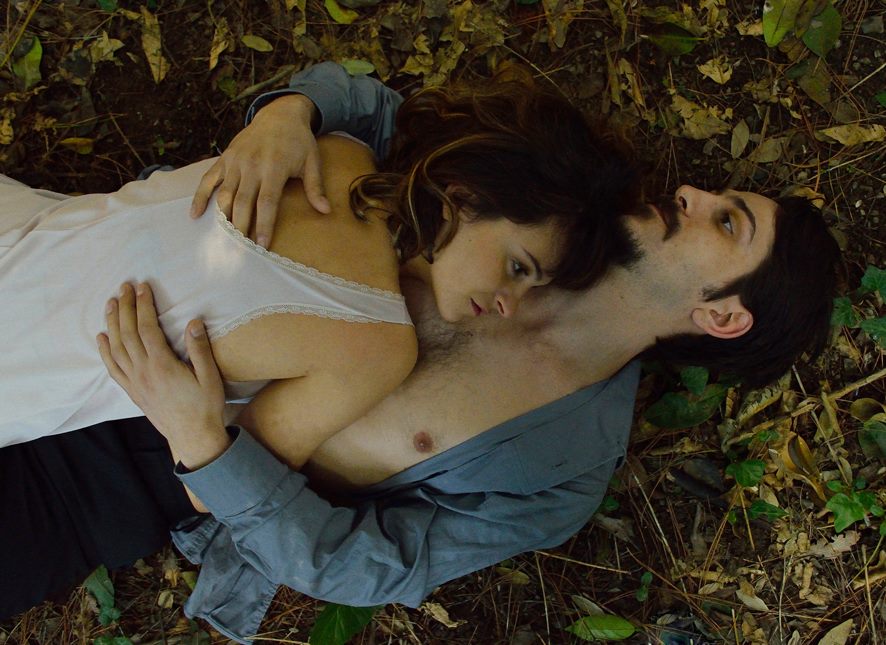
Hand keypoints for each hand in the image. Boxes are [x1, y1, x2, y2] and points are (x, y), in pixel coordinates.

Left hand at [97, 283, 229, 468]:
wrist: (192, 437)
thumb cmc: (205, 406)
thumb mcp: (210, 377)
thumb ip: (200, 349)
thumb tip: (193, 322)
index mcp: (162, 366)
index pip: (147, 328)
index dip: (144, 306)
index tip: (142, 288)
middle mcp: (143, 372)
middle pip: (128, 333)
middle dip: (126, 308)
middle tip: (124, 287)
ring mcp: (135, 382)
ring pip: (117, 348)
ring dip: (112, 323)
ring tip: (111, 304)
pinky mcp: (132, 391)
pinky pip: (113, 368)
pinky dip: (105, 351)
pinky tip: (102, 337)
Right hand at [189, 94, 330, 247]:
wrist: (279, 113)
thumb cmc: (298, 141)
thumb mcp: (312, 161)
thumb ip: (315, 187)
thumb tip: (325, 211)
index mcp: (274, 167)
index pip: (267, 202)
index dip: (264, 225)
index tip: (262, 245)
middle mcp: (252, 165)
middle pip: (243, 202)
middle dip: (241, 227)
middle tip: (241, 250)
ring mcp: (235, 162)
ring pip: (225, 194)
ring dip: (223, 218)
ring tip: (224, 240)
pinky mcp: (225, 159)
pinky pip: (208, 180)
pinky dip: (200, 197)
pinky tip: (195, 215)